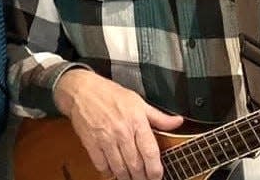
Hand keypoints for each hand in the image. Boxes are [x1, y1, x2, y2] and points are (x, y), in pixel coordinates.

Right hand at [54, 69, 183, 179]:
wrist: (81, 89)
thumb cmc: (109, 93)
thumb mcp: (137, 101)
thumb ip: (158, 116)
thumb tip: (178, 122)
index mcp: (135, 120)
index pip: (150, 152)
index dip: (155, 170)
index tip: (157, 176)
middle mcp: (121, 131)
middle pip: (136, 165)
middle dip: (141, 177)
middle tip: (144, 179)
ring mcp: (105, 138)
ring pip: (120, 169)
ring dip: (126, 177)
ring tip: (130, 177)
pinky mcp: (91, 143)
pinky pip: (102, 166)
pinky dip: (108, 172)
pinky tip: (113, 170)